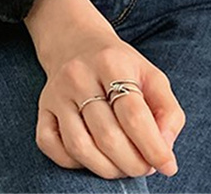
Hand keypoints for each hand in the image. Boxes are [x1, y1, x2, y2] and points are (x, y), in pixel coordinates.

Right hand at [24, 0, 185, 178]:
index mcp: (112, 62)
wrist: (77, 42)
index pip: (134, 114)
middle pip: (107, 135)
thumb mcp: (151, 76)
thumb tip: (165, 149)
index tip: (167, 166)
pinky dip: (76, 163)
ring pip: (80, 146)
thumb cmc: (121, 66)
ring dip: (107, 169)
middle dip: (132, 163)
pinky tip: (95, 157)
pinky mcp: (42, 109)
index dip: (153, 146)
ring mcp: (57, 94)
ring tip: (124, 168)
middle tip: (145, 168)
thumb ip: (167, 110)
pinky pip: (53, 148)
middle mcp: (80, 76)